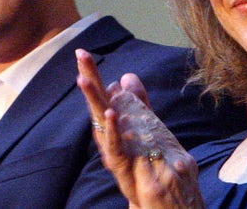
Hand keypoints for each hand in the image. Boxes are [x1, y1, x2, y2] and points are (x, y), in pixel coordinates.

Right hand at [76, 49, 202, 208]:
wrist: (166, 208)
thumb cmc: (155, 175)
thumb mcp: (150, 134)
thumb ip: (139, 107)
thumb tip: (126, 77)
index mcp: (119, 133)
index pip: (105, 99)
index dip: (94, 77)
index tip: (84, 54)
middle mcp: (114, 144)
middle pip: (99, 107)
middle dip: (89, 81)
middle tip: (79, 55)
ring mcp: (119, 157)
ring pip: (103, 126)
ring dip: (94, 102)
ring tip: (83, 79)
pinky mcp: (127, 171)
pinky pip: (118, 148)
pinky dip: (114, 130)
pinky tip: (111, 111)